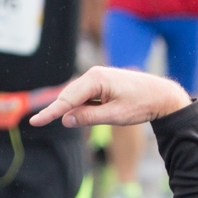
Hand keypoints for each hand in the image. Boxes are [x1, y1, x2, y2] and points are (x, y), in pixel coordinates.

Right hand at [30, 65, 190, 127]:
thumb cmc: (141, 104)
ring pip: (76, 97)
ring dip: (73, 109)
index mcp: (96, 79)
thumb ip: (88, 117)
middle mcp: (94, 74)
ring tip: (88, 117)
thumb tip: (65, 119)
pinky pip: (85, 96)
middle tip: (41, 122)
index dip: (50, 112)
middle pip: (68, 96)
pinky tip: (92, 113)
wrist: (162, 94)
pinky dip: (82, 106)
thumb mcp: (115, 115)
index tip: (35, 121)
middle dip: (58, 110)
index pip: (67, 99)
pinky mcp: (101, 83)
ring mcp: (97, 77)